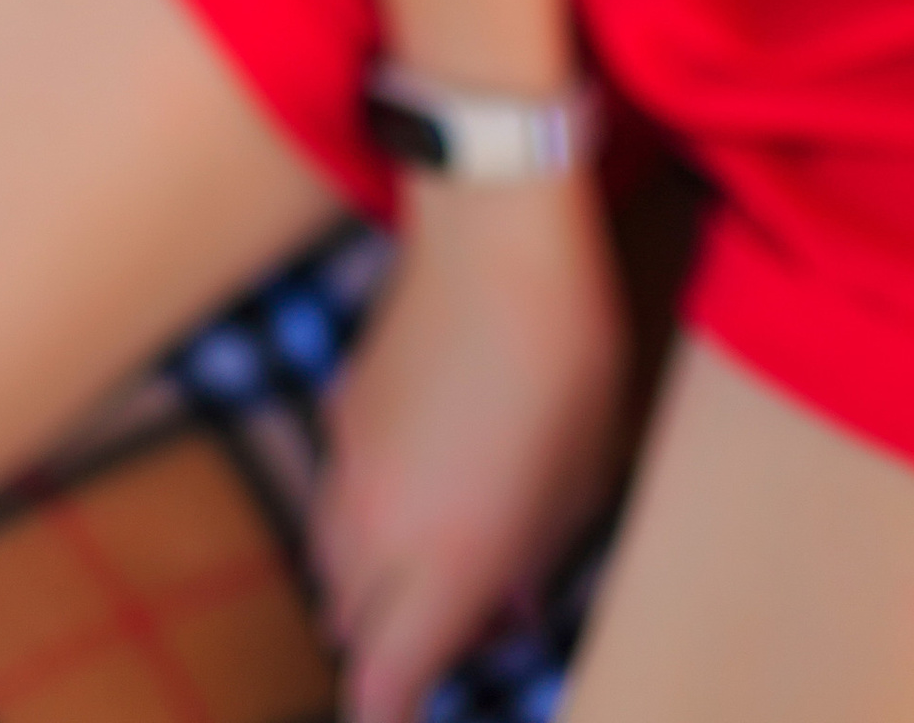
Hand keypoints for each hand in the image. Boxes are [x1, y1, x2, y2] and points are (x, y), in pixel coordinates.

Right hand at [314, 176, 628, 722]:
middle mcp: (376, 530)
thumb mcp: (580, 481)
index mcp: (442, 566)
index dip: (387, 716)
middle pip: (351, 631)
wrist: (496, 239)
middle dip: (391, 648)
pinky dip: (368, 512)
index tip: (409, 717)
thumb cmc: (564, 363)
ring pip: (333, 563)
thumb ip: (535, 558)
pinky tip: (425, 471)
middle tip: (460, 621)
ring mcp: (347, 466)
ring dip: (372, 583)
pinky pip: (338, 492)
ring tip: (440, 551)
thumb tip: (509, 598)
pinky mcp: (340, 408)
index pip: (380, 685)